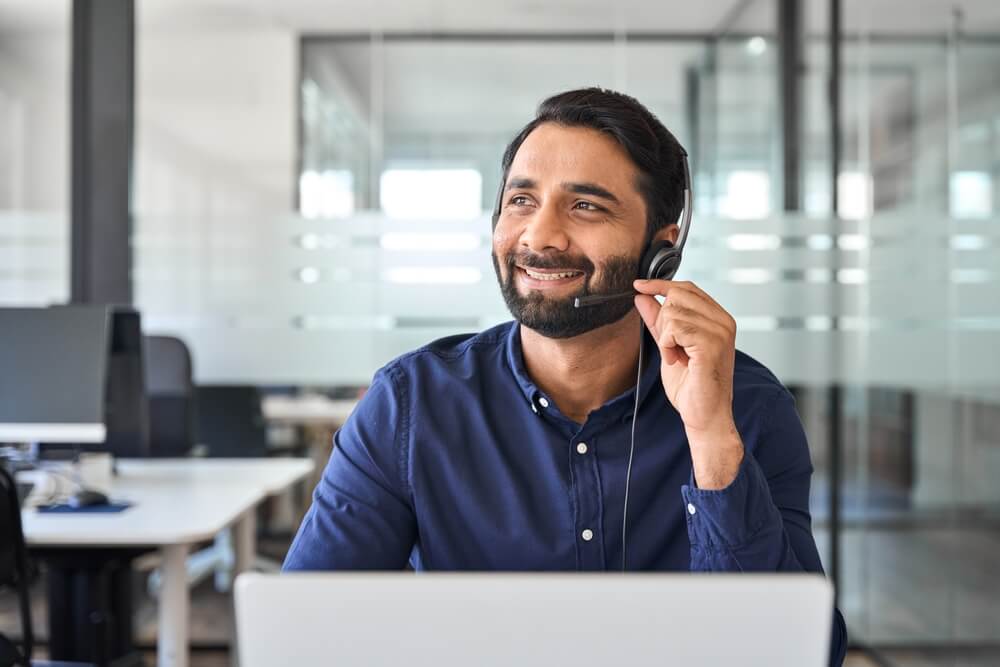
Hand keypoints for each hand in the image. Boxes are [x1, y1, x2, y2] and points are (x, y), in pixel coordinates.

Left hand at [633, 279, 743, 489]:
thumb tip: (642, 296)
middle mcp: (724, 321)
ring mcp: (720, 331)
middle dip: (663, 320)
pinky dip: (667, 345)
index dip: (661, 284)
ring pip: (673, 312)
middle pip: (678, 295)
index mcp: (719, 319)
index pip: (688, 287)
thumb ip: (657, 321)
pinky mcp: (711, 344)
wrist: (703, 415)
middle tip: (669, 345)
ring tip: (676, 357)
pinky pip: (675, 328)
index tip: (639, 285)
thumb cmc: (691, 386)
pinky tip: (676, 360)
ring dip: (666, 337)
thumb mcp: (669, 346)